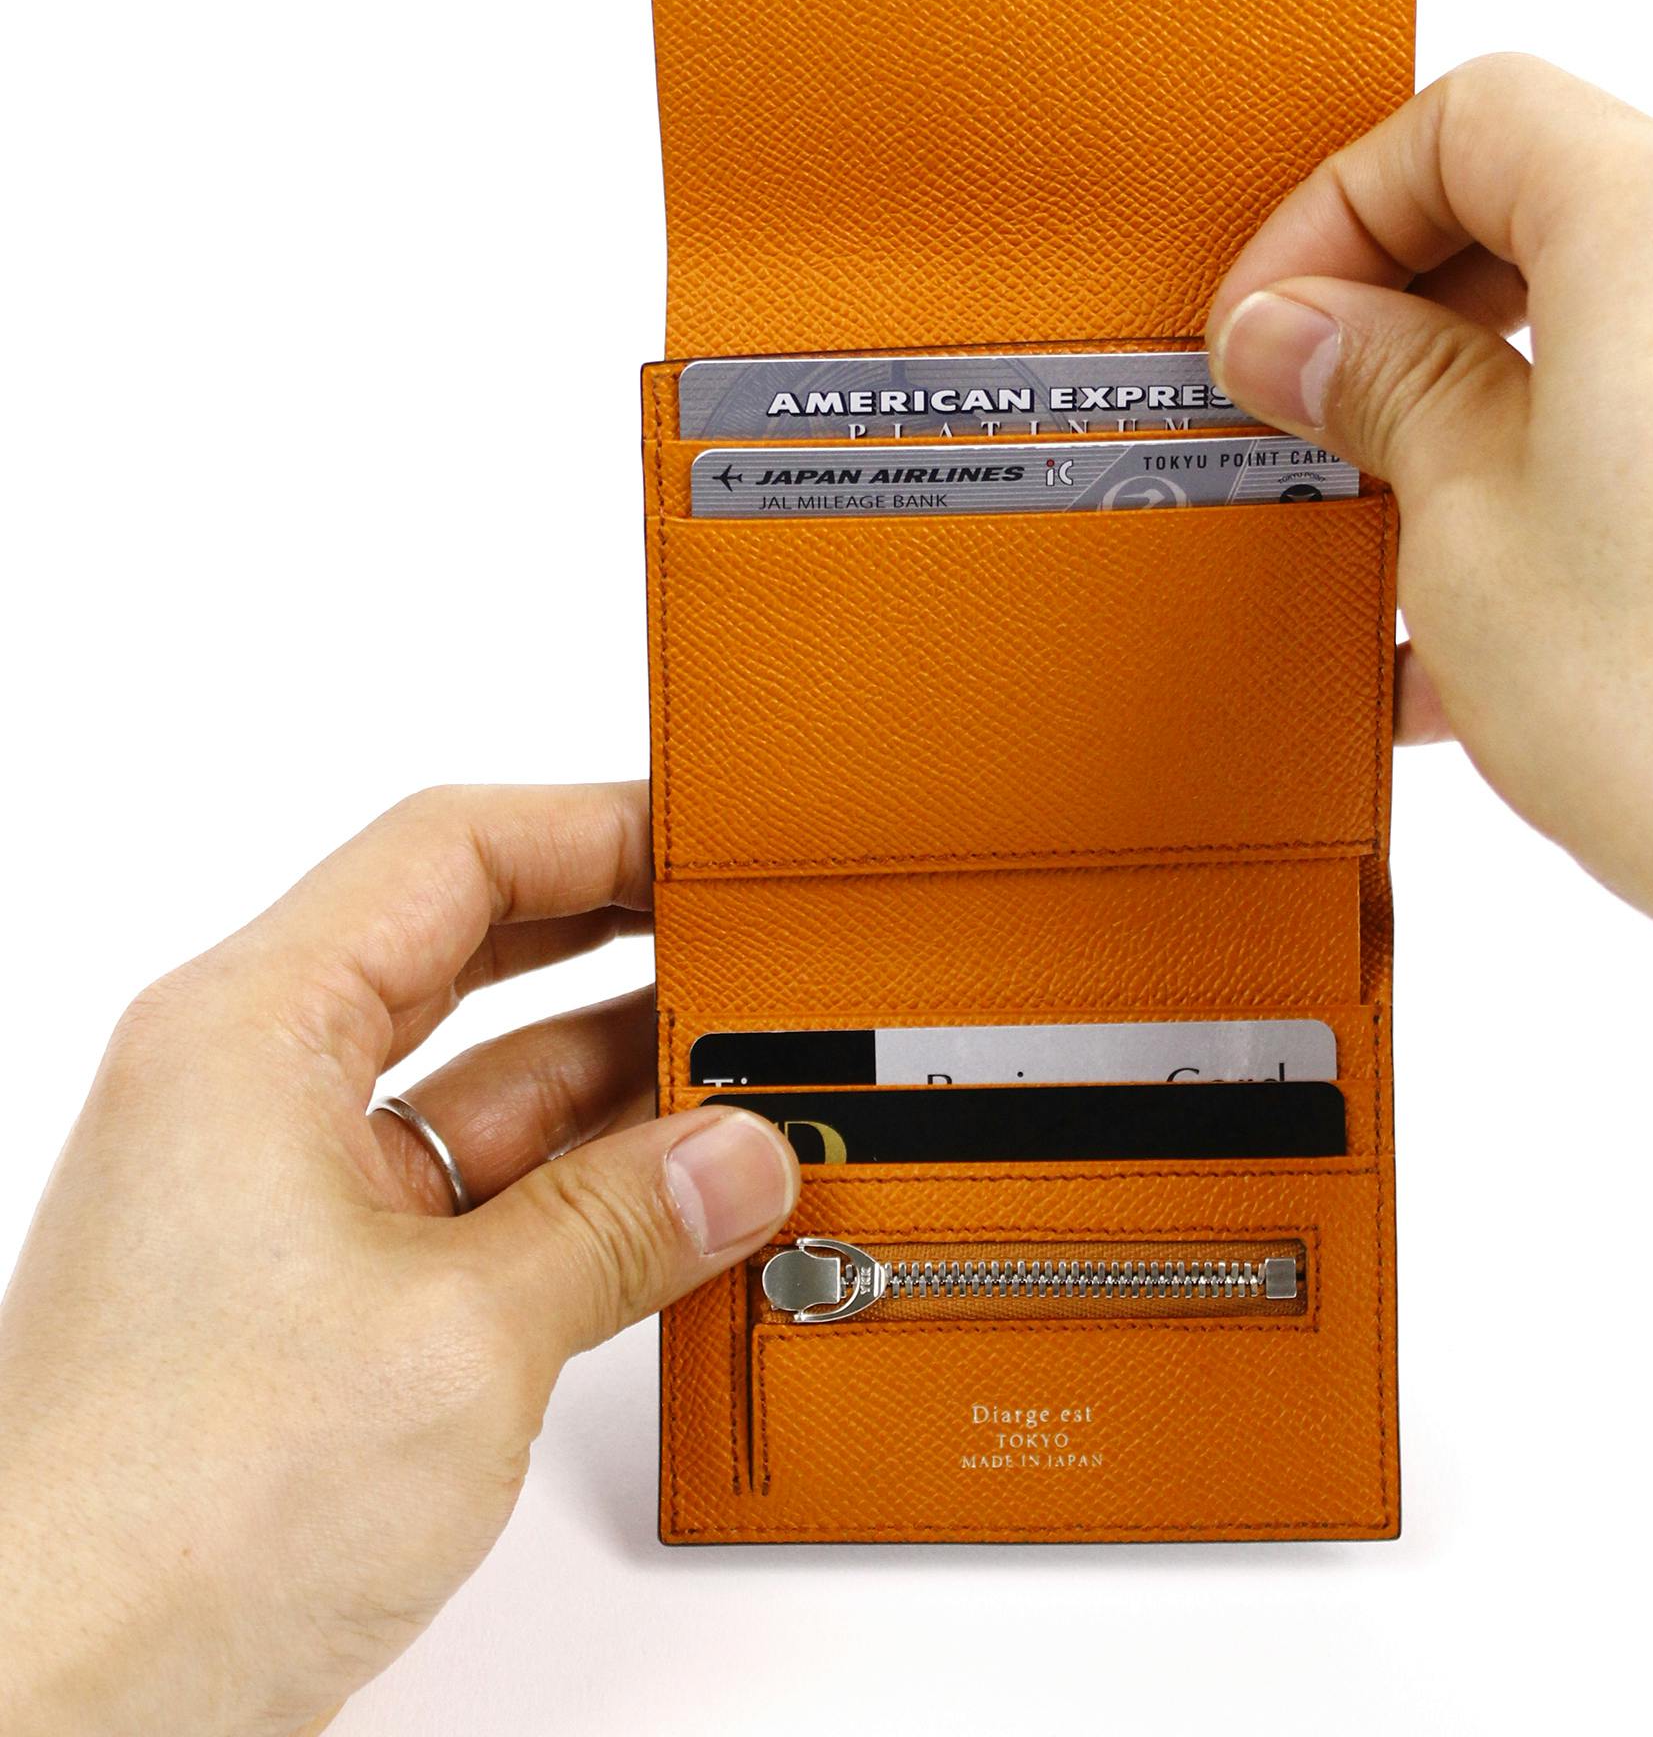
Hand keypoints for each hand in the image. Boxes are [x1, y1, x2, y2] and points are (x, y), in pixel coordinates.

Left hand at [0, 783, 799, 1735]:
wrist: (45, 1722)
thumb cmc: (160, 1520)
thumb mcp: (454, 1341)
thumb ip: (620, 1225)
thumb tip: (739, 1156)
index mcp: (249, 1035)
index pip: (451, 856)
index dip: (597, 826)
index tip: (713, 840)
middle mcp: (254, 1098)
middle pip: (473, 959)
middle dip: (627, 951)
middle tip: (759, 953)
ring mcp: (283, 1207)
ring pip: (487, 1094)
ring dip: (622, 1101)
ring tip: (760, 1094)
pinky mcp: (315, 1310)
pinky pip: (477, 1206)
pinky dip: (585, 1205)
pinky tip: (687, 1217)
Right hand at [1208, 55, 1652, 1656]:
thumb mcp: (1455, 540)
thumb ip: (1363, 392)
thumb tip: (1296, 337)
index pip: (1466, 107)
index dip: (1318, 197)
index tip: (1239, 319)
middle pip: (1536, 207)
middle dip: (1384, 318)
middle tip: (1283, 434)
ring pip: (1598, 333)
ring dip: (1468, 423)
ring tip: (1369, 557)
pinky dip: (1553, 491)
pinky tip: (1466, 623)